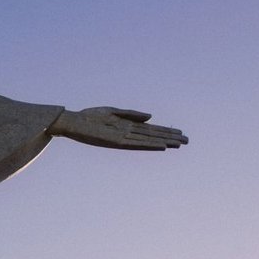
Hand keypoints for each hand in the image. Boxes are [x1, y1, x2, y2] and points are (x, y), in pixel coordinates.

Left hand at [49, 107, 187, 149]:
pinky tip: (160, 146)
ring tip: (179, 144)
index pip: (150, 129)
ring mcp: (122, 138)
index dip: (165, 131)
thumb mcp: (112, 111)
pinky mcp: (115, 142)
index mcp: (126, 126)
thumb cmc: (89, 117)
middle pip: (153, 135)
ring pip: (147, 141)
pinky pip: (135, 144)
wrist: (71, 123)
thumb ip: (131, 114)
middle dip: (169, 137)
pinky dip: (148, 145)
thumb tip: (150, 117)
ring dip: (163, 142)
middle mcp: (127, 133)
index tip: (180, 132)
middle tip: (187, 140)